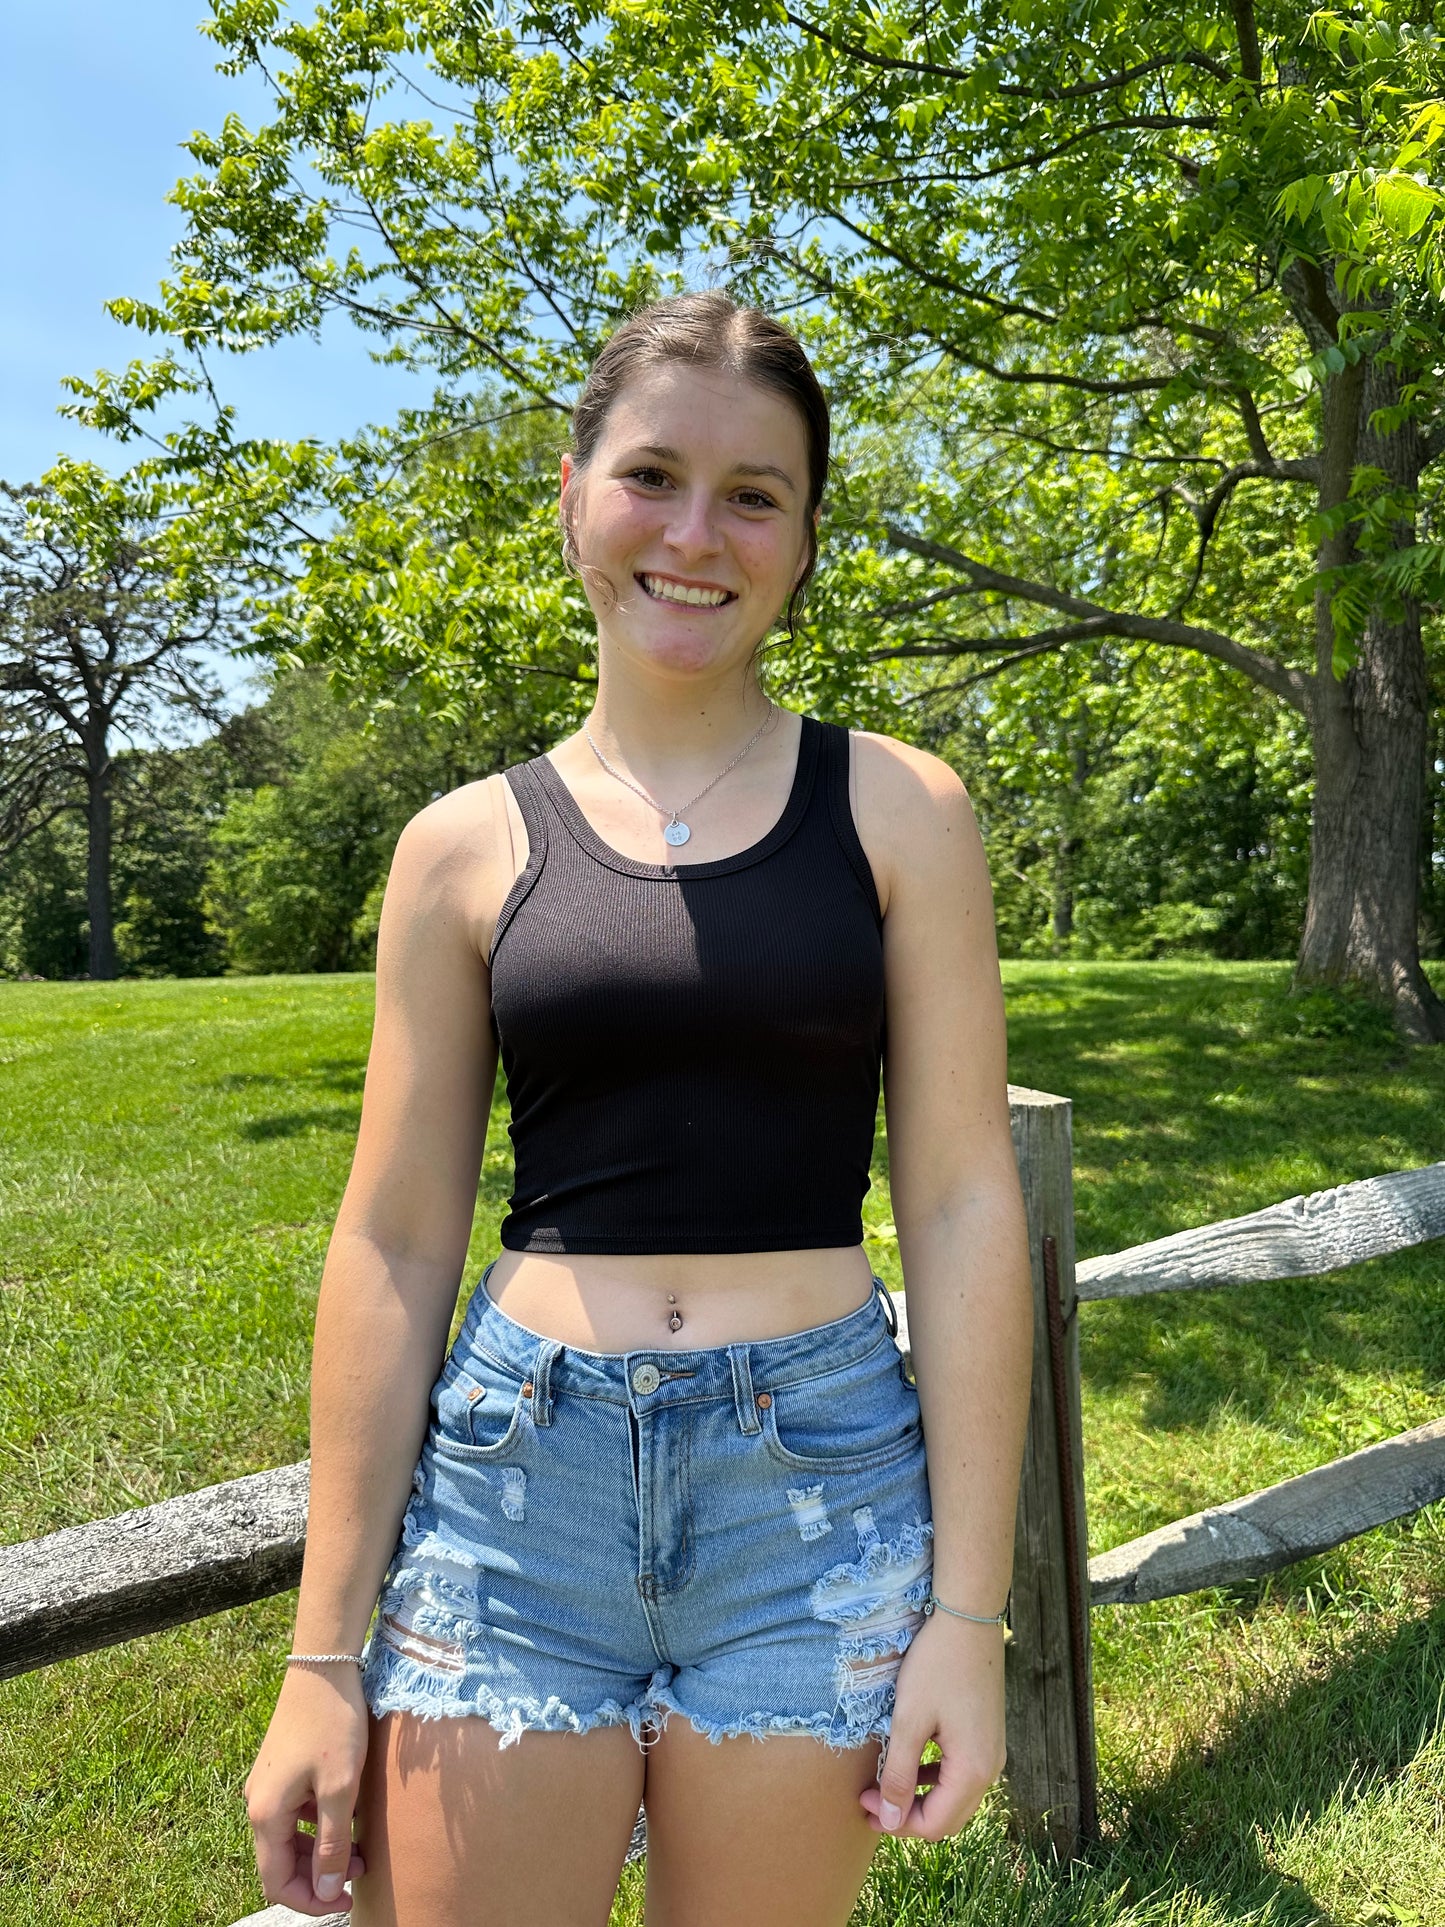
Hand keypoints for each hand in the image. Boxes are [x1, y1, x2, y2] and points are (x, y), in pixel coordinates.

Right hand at [244, 1664, 369, 1913]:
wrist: (324, 1665)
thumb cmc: (333, 1724)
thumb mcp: (340, 1789)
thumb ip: (331, 1845)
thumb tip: (324, 1893)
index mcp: (265, 1814)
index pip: (277, 1882)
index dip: (310, 1901)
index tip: (345, 1899)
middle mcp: (257, 1803)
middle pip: (281, 1862)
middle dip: (319, 1875)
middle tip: (361, 1870)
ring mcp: (267, 1784)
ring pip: (289, 1837)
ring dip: (321, 1849)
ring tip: (361, 1847)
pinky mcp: (281, 1768)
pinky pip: (295, 1812)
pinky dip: (318, 1824)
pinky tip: (348, 1813)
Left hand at [857, 1610, 1006, 1841]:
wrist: (967, 1618)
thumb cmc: (936, 1665)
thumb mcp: (909, 1720)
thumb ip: (898, 1773)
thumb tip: (890, 1820)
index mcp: (973, 1770)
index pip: (935, 1824)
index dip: (896, 1821)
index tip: (863, 1803)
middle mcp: (991, 1768)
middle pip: (948, 1817)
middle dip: (907, 1815)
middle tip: (869, 1801)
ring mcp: (992, 1751)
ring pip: (955, 1796)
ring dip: (920, 1797)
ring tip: (884, 1785)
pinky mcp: (987, 1735)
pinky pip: (961, 1773)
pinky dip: (934, 1778)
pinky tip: (910, 1762)